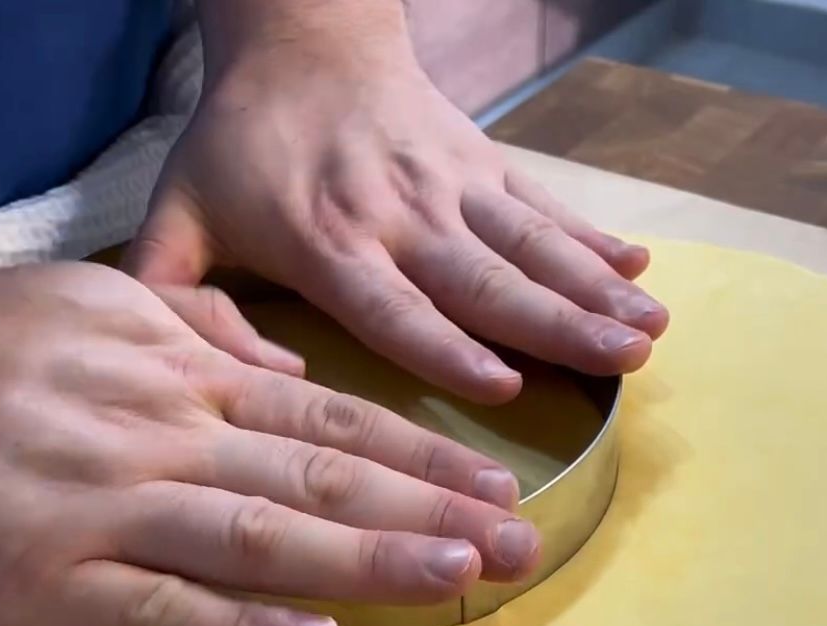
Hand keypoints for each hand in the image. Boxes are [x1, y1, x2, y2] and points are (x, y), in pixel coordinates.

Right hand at [0, 263, 538, 625]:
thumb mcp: (96, 308)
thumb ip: (202, 337)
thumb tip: (294, 370)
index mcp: (181, 377)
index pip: (333, 419)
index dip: (422, 457)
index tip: (497, 487)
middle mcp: (162, 438)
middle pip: (322, 477)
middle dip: (429, 512)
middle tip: (519, 544)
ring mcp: (108, 513)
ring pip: (260, 540)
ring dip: (366, 561)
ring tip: (458, 580)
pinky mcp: (50, 587)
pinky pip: (159, 616)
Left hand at [126, 33, 668, 403]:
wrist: (299, 40)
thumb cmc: (240, 147)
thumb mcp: (176, 216)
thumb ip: (180, 299)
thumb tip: (260, 374)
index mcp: (328, 242)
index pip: (395, 308)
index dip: (449, 347)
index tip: (508, 385)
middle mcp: (401, 216)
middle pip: (487, 280)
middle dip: (560, 322)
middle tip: (624, 357)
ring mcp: (451, 185)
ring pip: (530, 243)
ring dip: (594, 287)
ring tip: (650, 325)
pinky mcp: (482, 162)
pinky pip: (542, 203)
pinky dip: (590, 235)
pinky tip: (638, 265)